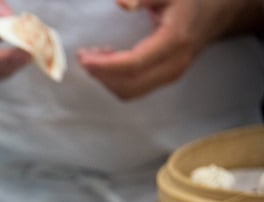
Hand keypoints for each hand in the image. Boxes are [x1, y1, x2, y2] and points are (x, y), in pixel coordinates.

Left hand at [78, 0, 262, 99]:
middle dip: (102, 75)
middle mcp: (174, 64)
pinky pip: (135, 88)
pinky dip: (116, 80)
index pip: (133, 65)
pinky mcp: (165, 78)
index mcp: (173, 41)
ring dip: (107, 79)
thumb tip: (120, 2)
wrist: (218, 11)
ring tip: (94, 56)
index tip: (84, 58)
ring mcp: (171, 75)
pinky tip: (108, 61)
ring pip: (131, 91)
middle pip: (129, 85)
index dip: (105, 65)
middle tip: (85, 55)